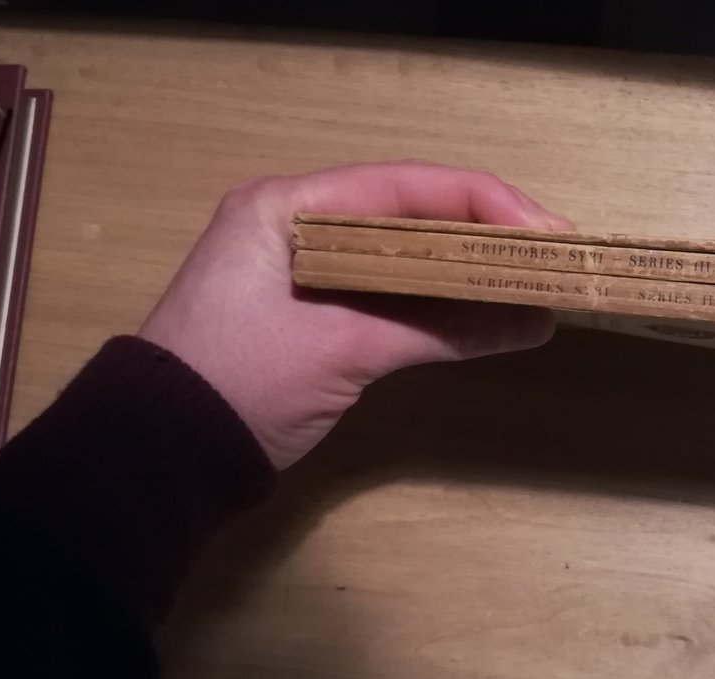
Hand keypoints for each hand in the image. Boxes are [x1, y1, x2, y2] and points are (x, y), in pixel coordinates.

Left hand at [139, 161, 571, 468]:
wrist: (159, 457)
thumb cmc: (241, 384)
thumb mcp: (344, 350)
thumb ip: (441, 329)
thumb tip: (534, 324)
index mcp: (290, 206)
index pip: (409, 186)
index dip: (488, 204)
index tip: (550, 235)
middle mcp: (299, 223)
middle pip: (414, 213)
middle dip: (488, 234)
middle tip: (555, 258)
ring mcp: (308, 270)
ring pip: (409, 254)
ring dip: (470, 270)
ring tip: (536, 283)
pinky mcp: (316, 313)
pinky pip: (394, 293)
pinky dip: (442, 305)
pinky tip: (490, 315)